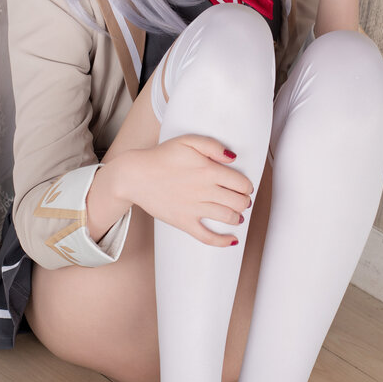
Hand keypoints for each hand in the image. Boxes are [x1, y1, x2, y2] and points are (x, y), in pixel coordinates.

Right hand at [120, 135, 253, 245]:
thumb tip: (233, 158)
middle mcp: (205, 191)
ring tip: (236, 214)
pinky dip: (223, 241)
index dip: (247, 186)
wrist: (135, 175)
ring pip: (228, 218)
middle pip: (239, 202)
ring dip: (238, 217)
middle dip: (244, 201)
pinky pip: (208, 237)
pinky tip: (232, 240)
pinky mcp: (184, 222)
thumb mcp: (188, 141)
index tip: (244, 187)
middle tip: (241, 200)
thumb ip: (213, 145)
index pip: (241, 183)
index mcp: (209, 170)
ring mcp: (194, 208)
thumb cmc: (161, 156)